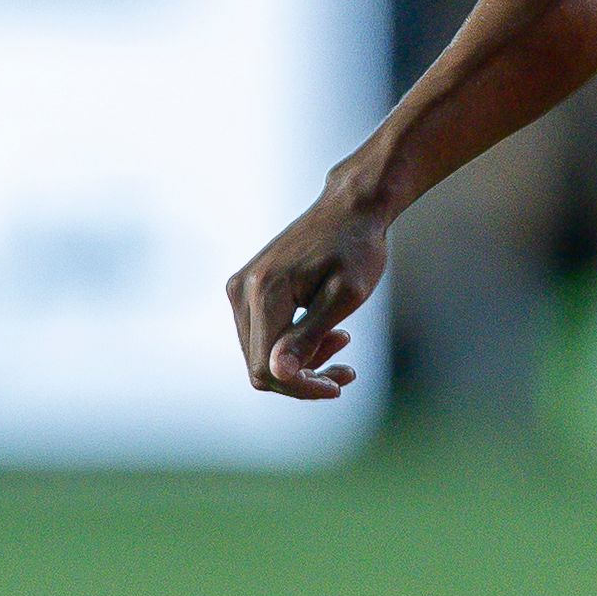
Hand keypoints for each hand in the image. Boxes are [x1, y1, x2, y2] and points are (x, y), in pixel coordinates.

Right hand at [229, 179, 391, 399]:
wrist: (351, 207)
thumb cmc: (356, 248)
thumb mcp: (344, 296)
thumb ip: (309, 335)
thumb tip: (279, 375)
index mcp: (264, 293)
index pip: (266, 369)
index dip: (300, 388)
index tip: (338, 385)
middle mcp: (241, 291)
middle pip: (260, 366)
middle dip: (303, 377)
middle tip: (347, 368)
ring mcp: (239, 289)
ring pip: (261, 354)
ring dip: (301, 361)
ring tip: (343, 341)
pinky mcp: (247, 288)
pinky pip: (262, 335)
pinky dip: (293, 344)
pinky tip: (327, 332)